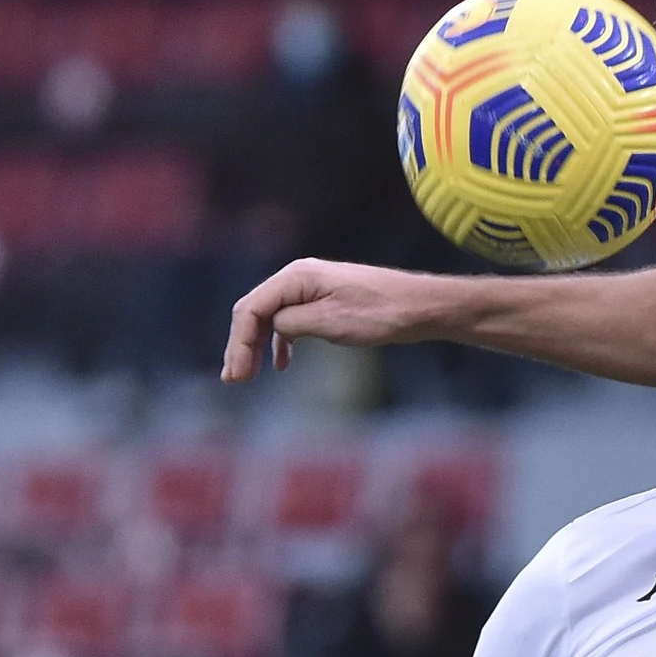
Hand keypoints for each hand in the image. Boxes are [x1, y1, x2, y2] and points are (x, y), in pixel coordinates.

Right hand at [222, 258, 441, 381]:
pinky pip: (292, 321)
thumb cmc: (379, 313)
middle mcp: (300, 277)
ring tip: (246, 375)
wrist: (420, 307)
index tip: (238, 376)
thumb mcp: (330, 321)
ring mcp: (312, 289)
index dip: (239, 343)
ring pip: (271, 317)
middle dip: (241, 345)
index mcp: (297, 276)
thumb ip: (292, 323)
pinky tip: (280, 364)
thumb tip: (271, 327)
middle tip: (235, 380)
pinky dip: (281, 341)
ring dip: (256, 345)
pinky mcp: (326, 302)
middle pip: (255, 311)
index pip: (250, 309)